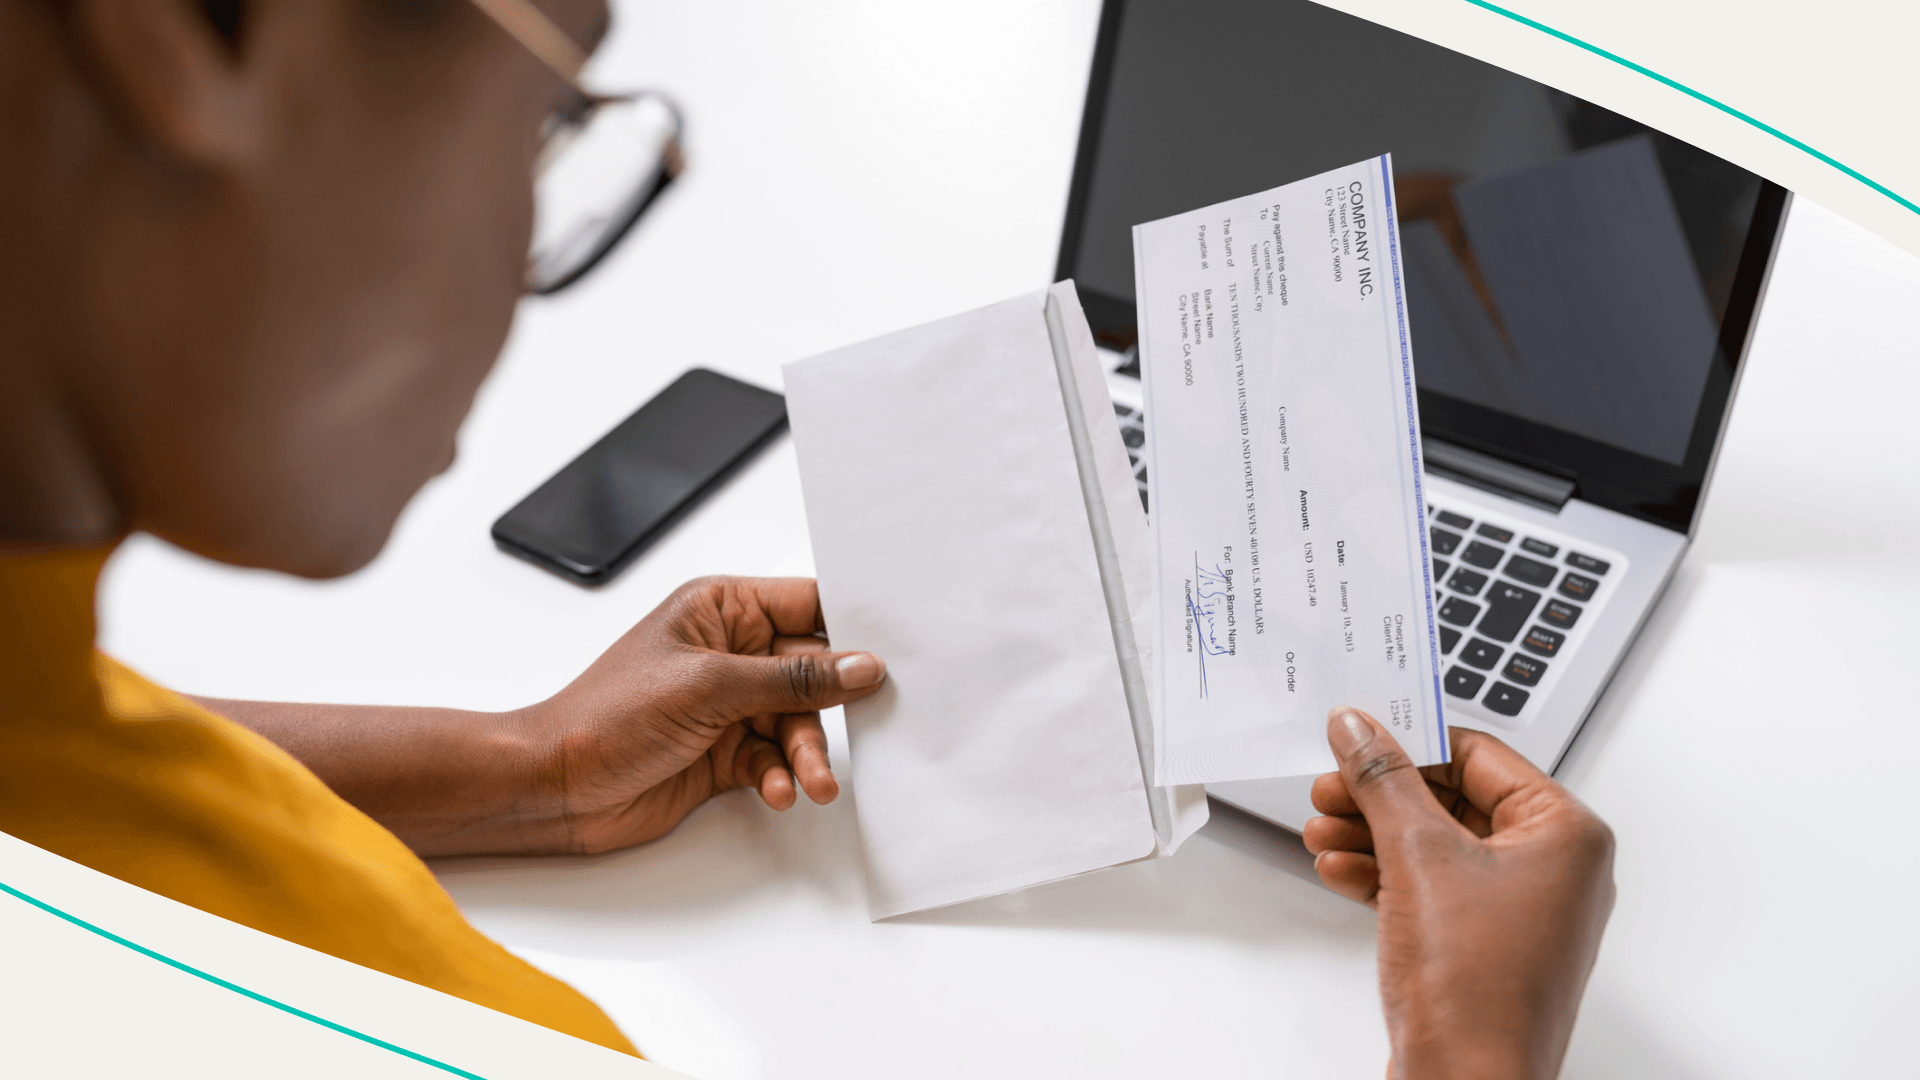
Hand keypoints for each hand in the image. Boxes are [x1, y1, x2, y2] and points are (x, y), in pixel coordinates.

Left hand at [510, 576, 885, 853]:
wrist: (554, 786)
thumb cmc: (605, 716)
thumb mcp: (710, 687)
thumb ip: (792, 679)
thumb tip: (861, 666)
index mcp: (721, 609)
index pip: (808, 605)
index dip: (852, 628)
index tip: (893, 654)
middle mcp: (729, 652)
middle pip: (812, 672)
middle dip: (830, 708)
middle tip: (856, 734)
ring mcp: (726, 704)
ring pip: (796, 722)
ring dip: (806, 754)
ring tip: (810, 782)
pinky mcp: (723, 751)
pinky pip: (773, 759)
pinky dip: (779, 776)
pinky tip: (773, 790)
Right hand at [1304, 709, 1614, 1079]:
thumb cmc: (1478, 992)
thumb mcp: (1418, 857)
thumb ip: (1383, 780)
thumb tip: (1360, 729)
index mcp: (1566, 834)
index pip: (1479, 754)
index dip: (1410, 742)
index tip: (1357, 735)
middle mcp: (1554, 869)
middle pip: (1453, 799)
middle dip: (1381, 795)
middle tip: (1329, 787)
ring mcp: (1521, 911)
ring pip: (1436, 845)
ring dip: (1372, 834)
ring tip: (1322, 831)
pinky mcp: (1486, 944)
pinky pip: (1433, 887)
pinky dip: (1385, 875)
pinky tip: (1342, 871)